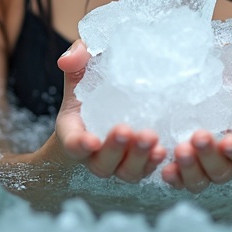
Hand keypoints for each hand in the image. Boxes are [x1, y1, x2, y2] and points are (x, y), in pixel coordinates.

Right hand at [49, 40, 166, 181]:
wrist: (114, 99)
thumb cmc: (95, 82)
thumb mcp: (84, 67)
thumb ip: (76, 59)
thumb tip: (67, 60)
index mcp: (75, 131)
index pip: (72, 144)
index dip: (80, 145)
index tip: (91, 140)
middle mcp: (95, 153)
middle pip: (101, 163)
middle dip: (113, 150)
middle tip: (125, 130)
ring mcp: (119, 161)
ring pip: (126, 172)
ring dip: (138, 158)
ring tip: (150, 137)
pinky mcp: (140, 162)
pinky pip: (147, 170)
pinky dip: (154, 164)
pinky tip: (164, 150)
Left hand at [161, 51, 231, 192]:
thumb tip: (225, 43)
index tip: (227, 141)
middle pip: (224, 170)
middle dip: (209, 156)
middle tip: (198, 136)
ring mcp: (212, 165)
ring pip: (203, 180)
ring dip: (190, 169)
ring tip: (179, 150)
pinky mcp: (191, 165)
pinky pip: (183, 179)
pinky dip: (174, 177)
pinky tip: (163, 168)